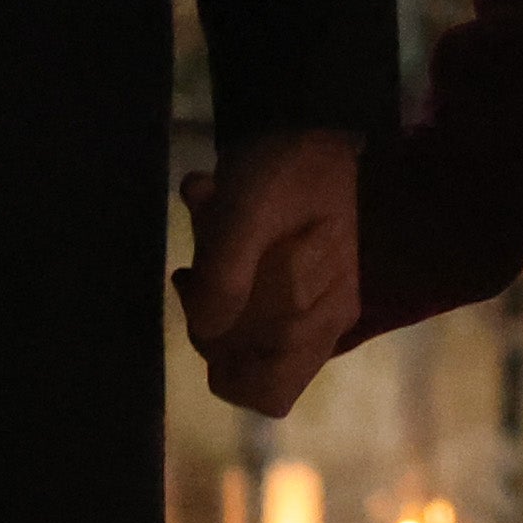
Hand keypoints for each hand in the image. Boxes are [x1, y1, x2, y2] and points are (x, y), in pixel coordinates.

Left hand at [178, 128, 366, 416]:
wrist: (314, 131)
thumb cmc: (284, 170)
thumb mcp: (245, 210)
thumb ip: (226, 275)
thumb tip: (208, 331)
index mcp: (317, 315)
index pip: (265, 392)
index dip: (223, 365)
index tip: (207, 310)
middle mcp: (324, 324)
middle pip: (250, 369)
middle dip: (213, 326)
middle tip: (198, 272)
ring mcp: (318, 309)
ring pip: (251, 346)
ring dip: (218, 303)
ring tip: (206, 249)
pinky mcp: (308, 290)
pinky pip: (260, 317)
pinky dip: (231, 288)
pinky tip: (217, 245)